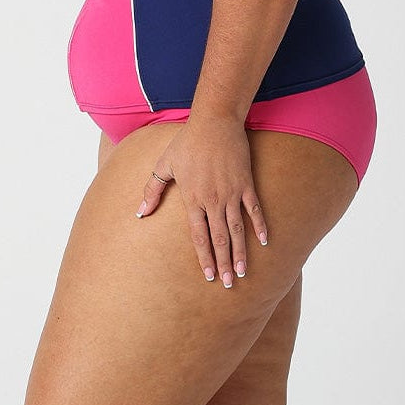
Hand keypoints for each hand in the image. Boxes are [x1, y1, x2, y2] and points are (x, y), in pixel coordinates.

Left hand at [135, 115, 268, 288]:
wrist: (214, 121)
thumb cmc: (187, 142)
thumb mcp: (165, 164)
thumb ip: (152, 190)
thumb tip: (140, 213)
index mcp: (193, 198)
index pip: (199, 235)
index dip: (204, 257)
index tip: (208, 275)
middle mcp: (213, 199)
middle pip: (219, 237)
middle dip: (224, 262)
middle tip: (228, 284)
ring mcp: (231, 192)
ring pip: (237, 229)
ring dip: (241, 251)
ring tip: (243, 272)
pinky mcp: (246, 182)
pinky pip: (254, 208)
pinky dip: (260, 225)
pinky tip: (264, 241)